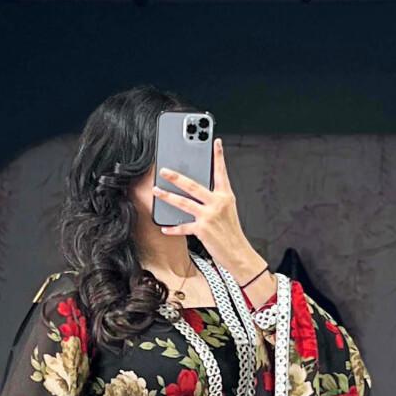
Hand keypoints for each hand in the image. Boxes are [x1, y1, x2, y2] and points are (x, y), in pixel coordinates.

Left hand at [152, 138, 267, 292]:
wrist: (238, 253)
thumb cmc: (232, 233)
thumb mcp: (228, 211)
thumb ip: (215, 199)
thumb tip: (197, 194)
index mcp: (226, 196)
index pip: (221, 172)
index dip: (219, 156)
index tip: (216, 142)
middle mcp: (217, 203)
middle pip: (193, 185)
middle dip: (176, 176)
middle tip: (164, 170)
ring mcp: (209, 216)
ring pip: (184, 202)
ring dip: (167, 196)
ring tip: (156, 191)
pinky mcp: (202, 230)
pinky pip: (183, 227)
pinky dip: (173, 228)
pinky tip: (164, 227)